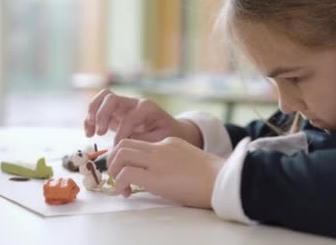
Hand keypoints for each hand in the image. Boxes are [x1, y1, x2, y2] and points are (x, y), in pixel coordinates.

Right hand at [84, 89, 202, 146]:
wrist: (172, 130)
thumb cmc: (167, 135)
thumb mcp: (160, 140)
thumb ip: (142, 140)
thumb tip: (123, 144)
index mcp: (147, 108)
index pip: (129, 116)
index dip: (122, 132)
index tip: (119, 147)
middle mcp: (134, 103)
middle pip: (111, 98)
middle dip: (102, 115)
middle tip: (101, 133)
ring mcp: (124, 105)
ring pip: (103, 98)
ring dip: (93, 113)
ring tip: (92, 132)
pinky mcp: (116, 112)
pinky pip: (99, 107)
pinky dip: (90, 119)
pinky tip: (89, 133)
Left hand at [107, 137, 224, 208]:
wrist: (222, 180)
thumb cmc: (211, 177)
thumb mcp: (188, 160)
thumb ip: (171, 162)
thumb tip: (157, 177)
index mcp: (169, 142)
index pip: (138, 143)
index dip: (127, 158)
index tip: (128, 174)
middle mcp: (160, 147)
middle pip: (123, 143)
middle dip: (112, 160)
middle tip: (116, 177)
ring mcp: (157, 160)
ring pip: (120, 154)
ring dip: (113, 170)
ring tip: (121, 186)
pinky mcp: (155, 176)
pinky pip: (125, 173)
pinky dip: (120, 183)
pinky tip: (127, 192)